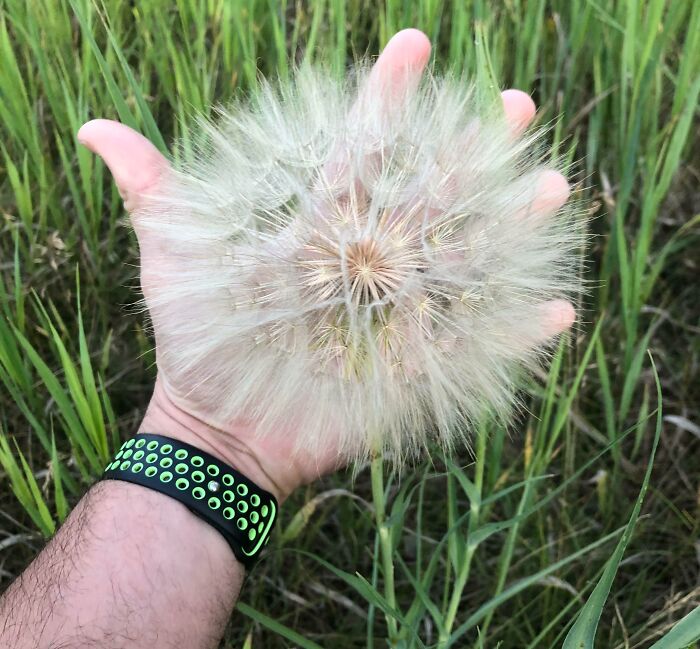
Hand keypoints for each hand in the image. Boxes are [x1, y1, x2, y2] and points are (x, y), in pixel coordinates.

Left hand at [78, 29, 573, 502]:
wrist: (219, 428)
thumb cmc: (196, 343)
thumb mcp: (169, 263)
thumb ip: (152, 196)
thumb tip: (91, 132)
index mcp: (319, 228)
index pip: (360, 151)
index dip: (386, 101)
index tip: (416, 47)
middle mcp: (367, 261)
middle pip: (430, 196)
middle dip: (474, 151)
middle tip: (519, 106)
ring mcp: (394, 312)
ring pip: (465, 261)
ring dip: (512, 228)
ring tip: (554, 188)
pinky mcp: (411, 367)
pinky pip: (474, 345)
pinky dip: (515, 334)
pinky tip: (559, 310)